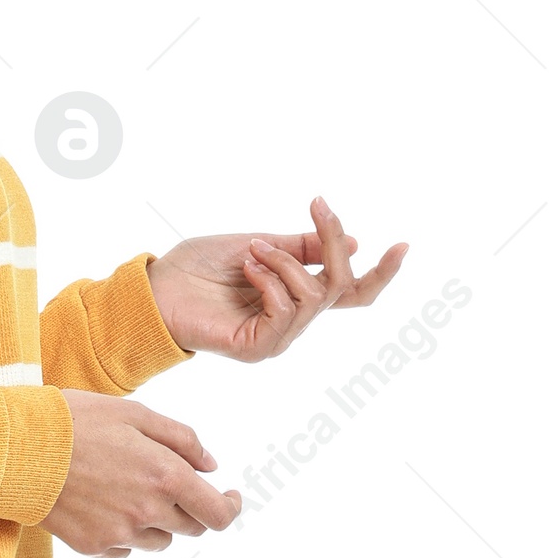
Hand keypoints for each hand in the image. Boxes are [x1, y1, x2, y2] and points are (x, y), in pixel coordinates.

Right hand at [43, 393, 241, 557]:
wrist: (17, 450)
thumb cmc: (76, 422)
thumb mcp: (136, 414)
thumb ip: (182, 440)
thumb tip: (212, 466)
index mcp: (165, 476)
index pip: (217, 513)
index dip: (230, 508)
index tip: (229, 496)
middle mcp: (147, 511)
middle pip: (190, 528)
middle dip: (188, 508)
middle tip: (167, 484)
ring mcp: (119, 534)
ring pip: (157, 541)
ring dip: (155, 521)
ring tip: (125, 489)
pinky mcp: (93, 547)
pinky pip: (123, 550)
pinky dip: (123, 534)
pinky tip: (102, 506)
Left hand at [146, 197, 407, 358]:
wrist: (155, 288)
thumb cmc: (197, 267)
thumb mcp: (260, 244)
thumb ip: (303, 247)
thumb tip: (353, 242)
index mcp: (294, 296)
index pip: (349, 293)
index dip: (380, 273)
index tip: (402, 244)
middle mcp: (290, 321)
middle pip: (340, 288)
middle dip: (335, 243)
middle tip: (319, 209)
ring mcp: (275, 339)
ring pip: (313, 295)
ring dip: (285, 260)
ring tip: (253, 250)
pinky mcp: (256, 348)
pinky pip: (285, 309)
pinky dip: (270, 280)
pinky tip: (247, 268)